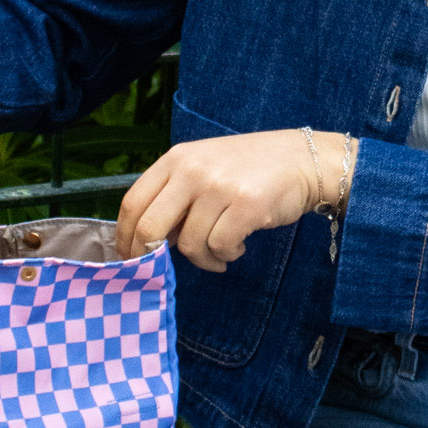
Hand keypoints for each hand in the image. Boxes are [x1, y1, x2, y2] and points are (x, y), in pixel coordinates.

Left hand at [115, 128, 350, 269]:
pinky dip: (226, 256)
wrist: (302, 159)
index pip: (132, 202)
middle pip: (150, 227)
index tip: (129, 257)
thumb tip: (149, 239)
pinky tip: (237, 248)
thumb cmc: (250, 168)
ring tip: (220, 252)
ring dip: (204, 259)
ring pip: (189, 244)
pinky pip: (220, 247)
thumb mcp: (204, 166)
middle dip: (150, 256)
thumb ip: (175, 194)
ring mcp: (219, 187)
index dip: (125, 236)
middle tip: (161, 269)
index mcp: (177, 158)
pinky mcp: (245, 206)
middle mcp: (193, 170)